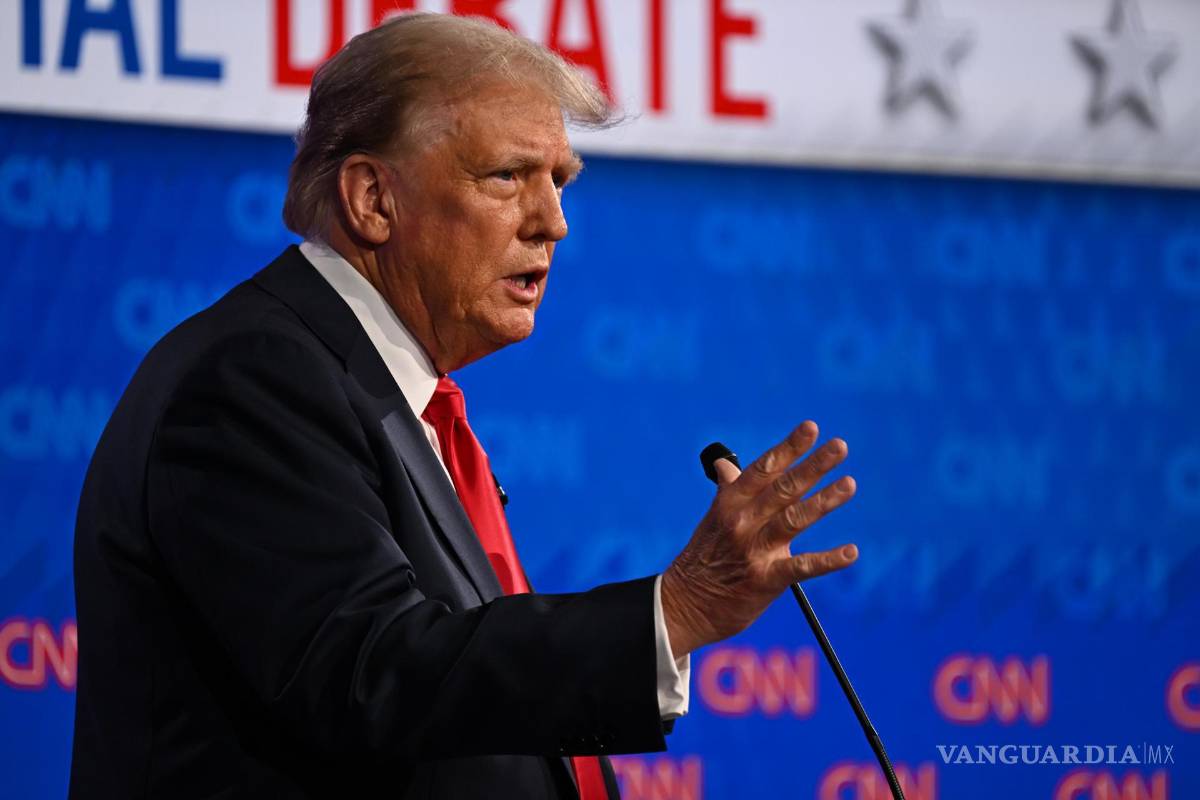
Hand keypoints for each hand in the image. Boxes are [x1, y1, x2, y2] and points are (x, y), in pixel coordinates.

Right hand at [661, 421, 858, 656]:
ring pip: (794, 519)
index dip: (788, 448)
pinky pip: (802, 567)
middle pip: (783, 488)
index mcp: (729, 503)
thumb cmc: (703, 559)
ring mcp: (754, 550)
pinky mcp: (765, 580)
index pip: (763, 468)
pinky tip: (851, 553)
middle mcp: (742, 522)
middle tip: (840, 447)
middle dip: (813, 465)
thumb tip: (725, 465)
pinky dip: (828, 560)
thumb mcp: (712, 520)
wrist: (684, 605)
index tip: (810, 428)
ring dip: (823, 500)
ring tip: (849, 484)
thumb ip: (728, 491)